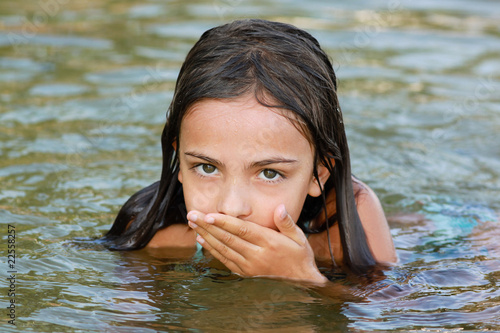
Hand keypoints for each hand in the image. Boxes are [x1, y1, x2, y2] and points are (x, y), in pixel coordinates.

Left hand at [187, 204, 326, 283]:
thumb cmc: (299, 258)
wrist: (301, 283)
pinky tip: (202, 240)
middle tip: (192, 215)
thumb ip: (287, 222)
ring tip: (193, 224)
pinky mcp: (245, 273)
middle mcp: (256, 255)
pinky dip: (212, 249)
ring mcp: (249, 266)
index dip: (224, 222)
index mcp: (269, 243)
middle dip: (207, 225)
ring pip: (223, 249)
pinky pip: (225, 260)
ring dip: (206, 235)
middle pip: (227, 238)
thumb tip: (280, 207)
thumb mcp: (299, 238)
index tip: (208, 215)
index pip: (242, 230)